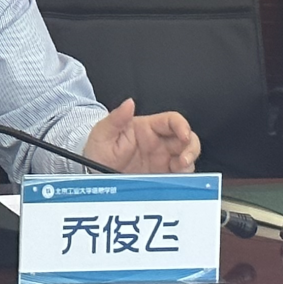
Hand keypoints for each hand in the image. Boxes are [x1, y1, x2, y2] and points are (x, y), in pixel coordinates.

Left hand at [81, 99, 198, 173]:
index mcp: (147, 128)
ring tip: (179, 171)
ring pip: (187, 157)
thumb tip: (129, 103)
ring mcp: (161, 161)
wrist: (91, 174)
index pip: (172, 121)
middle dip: (191, 148)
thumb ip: (116, 118)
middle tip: (183, 159)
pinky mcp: (161, 177)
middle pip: (187, 139)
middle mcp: (158, 143)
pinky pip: (179, 176)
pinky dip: (183, 178)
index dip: (182, 126)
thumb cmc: (97, 151)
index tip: (184, 135)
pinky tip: (176, 181)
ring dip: (188, 164)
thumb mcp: (102, 133)